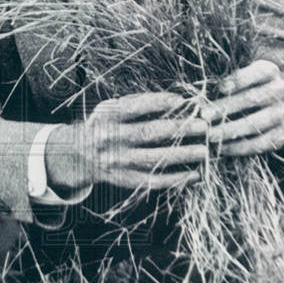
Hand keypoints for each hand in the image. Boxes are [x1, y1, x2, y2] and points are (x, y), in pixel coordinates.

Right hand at [46, 91, 207, 194]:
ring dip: (182, 155)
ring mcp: (117, 162)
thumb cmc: (105, 125)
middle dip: (179, 129)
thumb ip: (137, 103)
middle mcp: (111, 139)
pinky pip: (152, 181)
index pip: (135, 107)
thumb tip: (176, 102)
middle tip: (203, 126)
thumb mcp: (111, 108)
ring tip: (204, 151)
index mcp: (107, 116)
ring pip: (154, 159)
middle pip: (148, 133)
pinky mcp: (124, 180)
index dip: (159, 103)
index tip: (183, 101)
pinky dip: (175, 179)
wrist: (79, 155)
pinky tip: (193, 174)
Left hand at [200, 59, 283, 157]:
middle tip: (204, 115)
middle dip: (226, 107)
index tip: (221, 88)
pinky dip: (240, 147)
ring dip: (230, 130)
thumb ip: (231, 82)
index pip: (260, 72)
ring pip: (257, 123)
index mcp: (271, 72)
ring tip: (210, 135)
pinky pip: (262, 143)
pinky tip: (223, 148)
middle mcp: (283, 91)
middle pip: (254, 98)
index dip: (241, 79)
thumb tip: (203, 92)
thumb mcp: (249, 79)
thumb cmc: (257, 90)